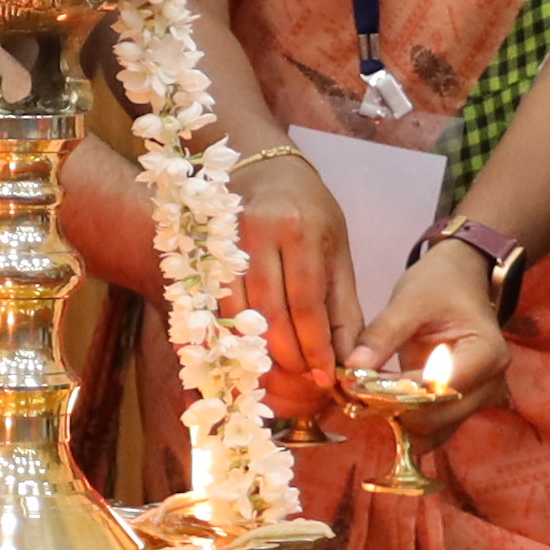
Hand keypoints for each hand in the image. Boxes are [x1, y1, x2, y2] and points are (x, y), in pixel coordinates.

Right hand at [231, 149, 357, 401]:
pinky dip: (229, 334)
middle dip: (286, 356)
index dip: (314, 347)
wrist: (265, 169)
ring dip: (255, 351)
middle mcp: (258, 232)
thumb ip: (343, 308)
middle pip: (268, 312)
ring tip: (275, 374)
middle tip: (301, 380)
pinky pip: (213, 304)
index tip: (325, 377)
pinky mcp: (201, 249)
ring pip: (236, 312)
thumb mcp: (337, 252)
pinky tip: (244, 352)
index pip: (306, 303)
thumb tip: (348, 360)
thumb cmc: (311, 212)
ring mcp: (223, 239)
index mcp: (300, 230)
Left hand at [345, 239, 507, 434]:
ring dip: (399, 422)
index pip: (440, 389)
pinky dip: (406, 423)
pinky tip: (379, 409)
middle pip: (439, 417)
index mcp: (486, 353)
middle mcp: (490, 383)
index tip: (361, 385)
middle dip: (396, 411)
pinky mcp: (461, 405)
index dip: (399, 393)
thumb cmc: (438, 285)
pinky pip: (434, 427)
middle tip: (356, 397)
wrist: (457, 281)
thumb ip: (382, 335)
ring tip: (364, 403)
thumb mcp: (409, 301)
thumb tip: (353, 367)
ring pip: (435, 430)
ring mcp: (478, 398)